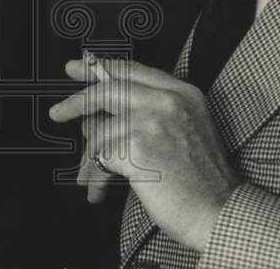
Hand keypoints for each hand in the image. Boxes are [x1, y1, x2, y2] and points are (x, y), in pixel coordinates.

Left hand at [49, 58, 241, 252]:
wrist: (221, 211)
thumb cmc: (203, 181)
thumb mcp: (184, 131)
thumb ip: (146, 115)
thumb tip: (98, 117)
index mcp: (182, 92)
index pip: (132, 69)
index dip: (99, 68)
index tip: (77, 68)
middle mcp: (168, 100)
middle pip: (108, 89)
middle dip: (78, 101)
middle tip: (58, 112)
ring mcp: (152, 120)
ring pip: (100, 130)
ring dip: (89, 158)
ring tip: (87, 176)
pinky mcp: (138, 146)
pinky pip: (102, 156)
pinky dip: (95, 176)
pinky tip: (97, 190)